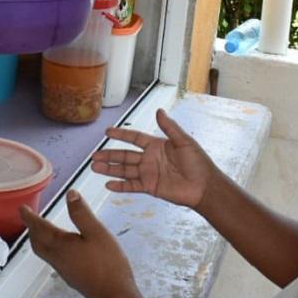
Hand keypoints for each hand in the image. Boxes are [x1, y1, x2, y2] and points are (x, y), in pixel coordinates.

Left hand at [20, 190, 136, 297]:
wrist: (114, 296)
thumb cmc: (107, 263)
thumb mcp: (97, 232)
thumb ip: (82, 213)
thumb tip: (70, 194)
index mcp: (60, 245)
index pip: (40, 228)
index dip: (30, 217)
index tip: (22, 209)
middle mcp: (57, 258)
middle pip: (37, 242)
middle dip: (32, 229)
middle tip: (30, 218)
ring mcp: (63, 269)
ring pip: (44, 251)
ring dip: (39, 239)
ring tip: (42, 229)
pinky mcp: (71, 277)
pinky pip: (52, 258)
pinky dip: (50, 247)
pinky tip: (62, 246)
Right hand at [91, 109, 226, 209]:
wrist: (204, 186)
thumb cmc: (198, 162)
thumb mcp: (184, 141)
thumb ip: (170, 128)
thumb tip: (159, 111)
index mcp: (156, 146)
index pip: (134, 138)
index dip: (121, 135)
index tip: (107, 132)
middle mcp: (149, 159)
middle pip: (124, 156)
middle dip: (109, 155)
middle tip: (94, 155)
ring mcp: (148, 174)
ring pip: (124, 170)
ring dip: (110, 169)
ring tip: (95, 167)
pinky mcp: (150, 187)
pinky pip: (131, 186)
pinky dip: (120, 186)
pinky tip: (108, 185)